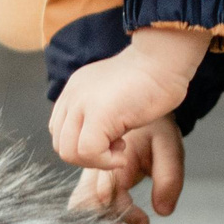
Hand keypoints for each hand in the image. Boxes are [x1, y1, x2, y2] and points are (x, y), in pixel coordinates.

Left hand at [48, 31, 202, 168]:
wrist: (163, 61)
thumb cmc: (151, 78)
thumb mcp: (113, 95)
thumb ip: (97, 112)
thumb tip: (98, 139)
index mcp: (74, 90)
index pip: (60, 131)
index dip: (82, 145)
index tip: (110, 140)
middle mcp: (72, 96)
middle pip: (60, 144)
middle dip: (87, 157)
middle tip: (115, 147)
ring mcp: (82, 104)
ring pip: (68, 152)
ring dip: (96, 161)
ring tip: (120, 148)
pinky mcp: (97, 114)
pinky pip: (89, 152)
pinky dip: (106, 162)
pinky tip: (123, 153)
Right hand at [65, 116, 184, 223]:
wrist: (140, 102)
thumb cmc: (155, 126)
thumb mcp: (170, 147)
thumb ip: (169, 178)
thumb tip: (163, 211)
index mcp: (113, 156)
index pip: (106, 193)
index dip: (122, 213)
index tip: (143, 222)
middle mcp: (95, 164)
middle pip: (85, 203)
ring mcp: (88, 170)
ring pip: (81, 204)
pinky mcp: (89, 175)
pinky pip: (84, 199)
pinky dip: (98, 216)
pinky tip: (118, 223)